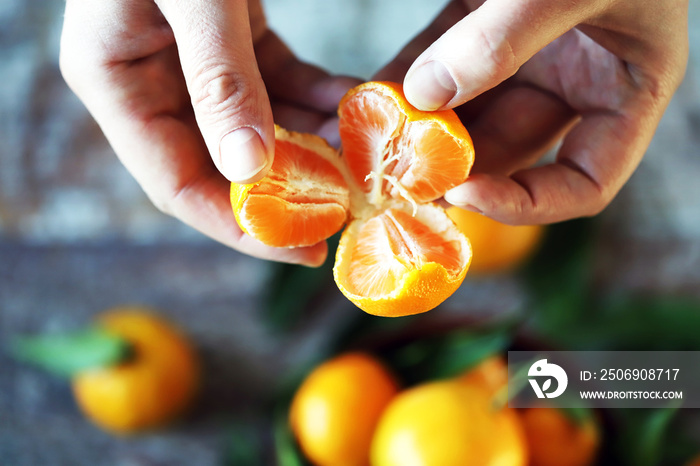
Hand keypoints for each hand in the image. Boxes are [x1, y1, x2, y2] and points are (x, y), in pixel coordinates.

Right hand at [60, 0, 358, 264]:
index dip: (239, 224)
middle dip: (286, 191)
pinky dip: (316, 99)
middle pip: (220, 166)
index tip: (303, 247)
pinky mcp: (230, 40)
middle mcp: (149, 81)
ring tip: (365, 165)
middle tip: (348, 211)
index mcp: (115, 82)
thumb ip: (217, 78)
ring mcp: (190, 63)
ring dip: (312, 146)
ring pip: (256, 130)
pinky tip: (357, 107)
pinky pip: (276, 87)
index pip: (176, 184)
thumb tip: (249, 168)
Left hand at [377, 0, 687, 223]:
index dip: (529, 203)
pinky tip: (366, 101)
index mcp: (625, 89)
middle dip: (450, 165)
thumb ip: (505, 39)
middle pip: (506, 150)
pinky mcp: (484, 22)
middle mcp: (576, 79)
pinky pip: (441, 66)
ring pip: (467, 113)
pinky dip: (404, 84)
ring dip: (416, 130)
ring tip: (366, 147)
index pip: (584, 183)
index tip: (466, 191)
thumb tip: (427, 95)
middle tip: (392, 178)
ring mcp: (529, 53)